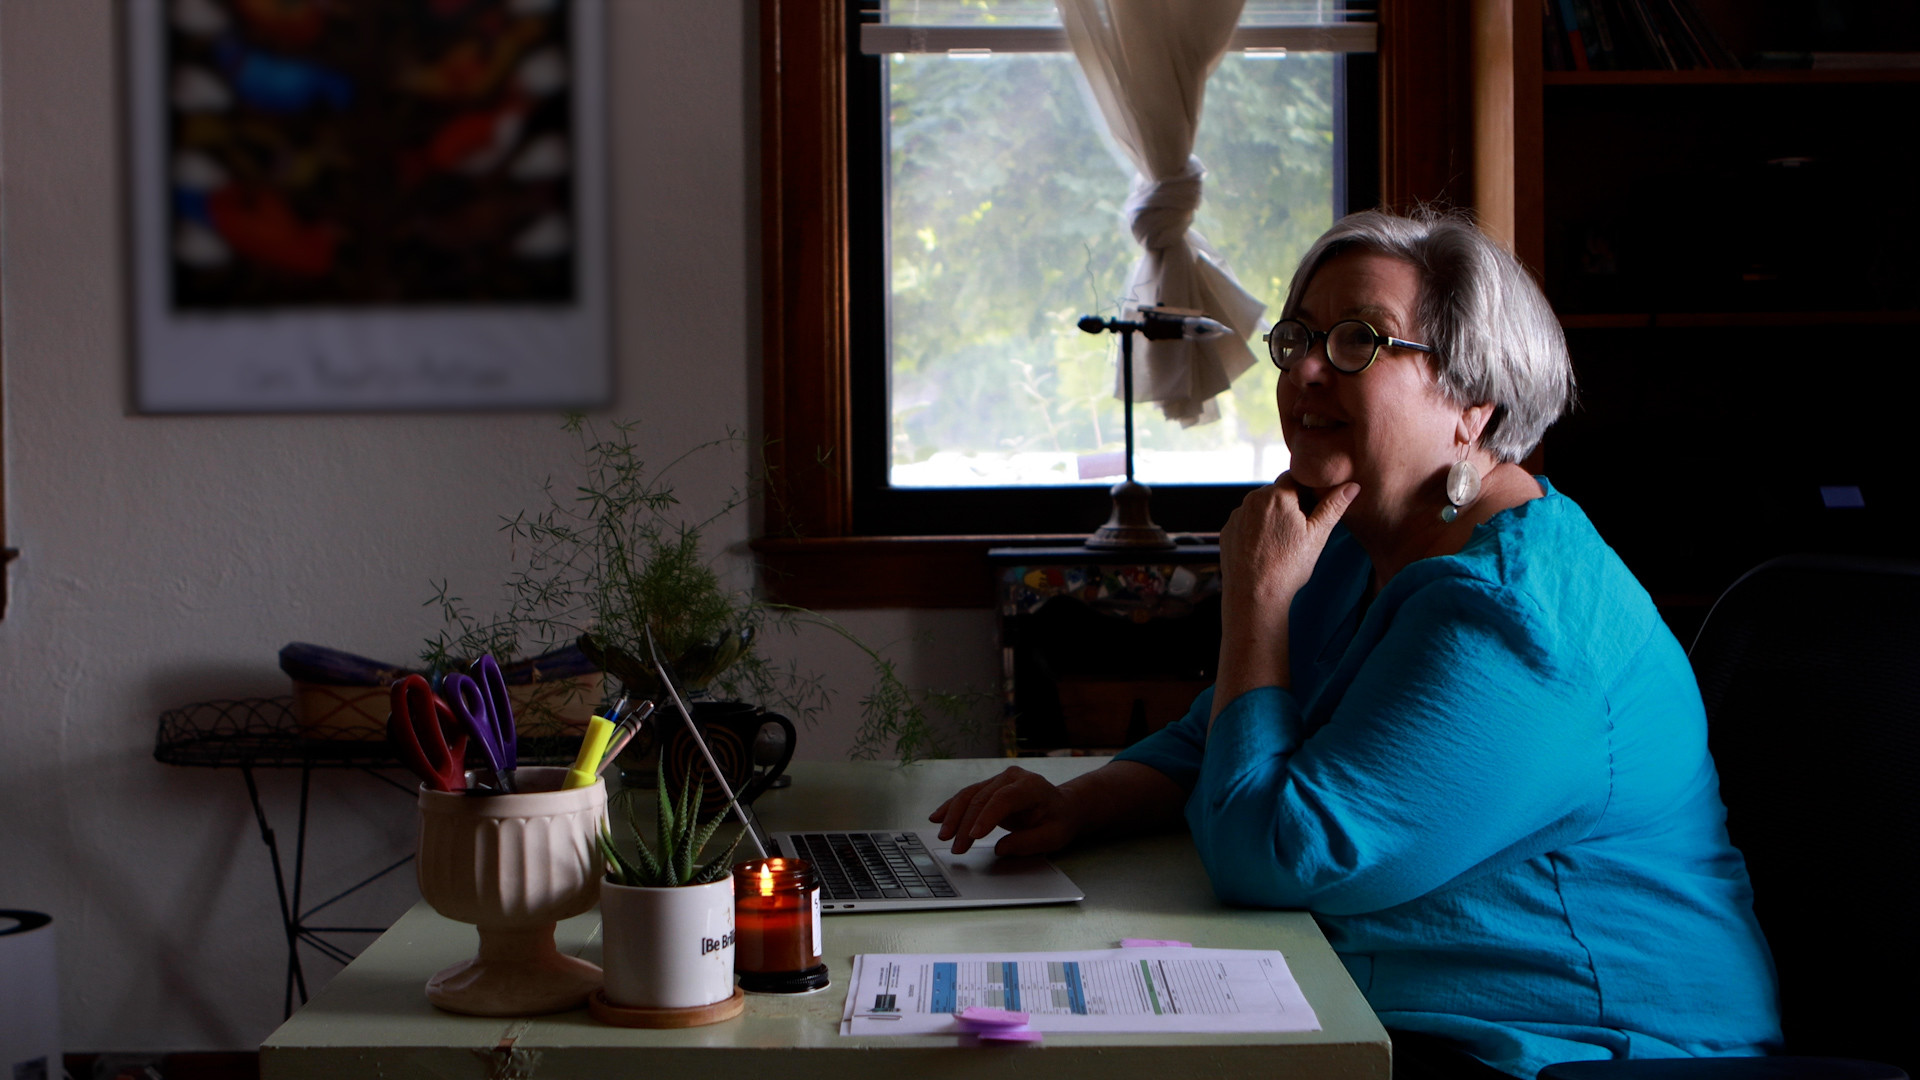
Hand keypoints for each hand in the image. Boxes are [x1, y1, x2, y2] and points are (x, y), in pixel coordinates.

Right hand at [928, 766, 1082, 855]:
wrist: (1062, 806)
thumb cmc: (1059, 821)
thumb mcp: (1053, 837)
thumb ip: (1028, 843)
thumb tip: (999, 849)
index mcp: (1031, 785)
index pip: (1004, 798)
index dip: (986, 816)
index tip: (973, 836)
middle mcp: (1012, 777)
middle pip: (982, 797)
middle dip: (965, 824)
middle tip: (957, 848)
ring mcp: (998, 780)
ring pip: (969, 795)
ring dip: (953, 816)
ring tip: (944, 836)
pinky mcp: (988, 787)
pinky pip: (966, 796)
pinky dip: (951, 807)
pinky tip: (937, 817)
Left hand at [1211, 475, 1358, 719]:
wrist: (1254, 596)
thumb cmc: (1288, 566)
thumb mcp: (1318, 535)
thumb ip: (1333, 506)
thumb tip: (1352, 485)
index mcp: (1276, 495)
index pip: (1295, 477)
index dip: (1307, 489)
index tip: (1314, 508)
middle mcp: (1252, 499)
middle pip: (1277, 492)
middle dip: (1290, 503)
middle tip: (1302, 529)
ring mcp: (1237, 516)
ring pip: (1261, 507)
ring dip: (1272, 516)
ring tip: (1283, 542)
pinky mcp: (1228, 531)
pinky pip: (1246, 522)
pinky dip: (1256, 529)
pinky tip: (1266, 549)